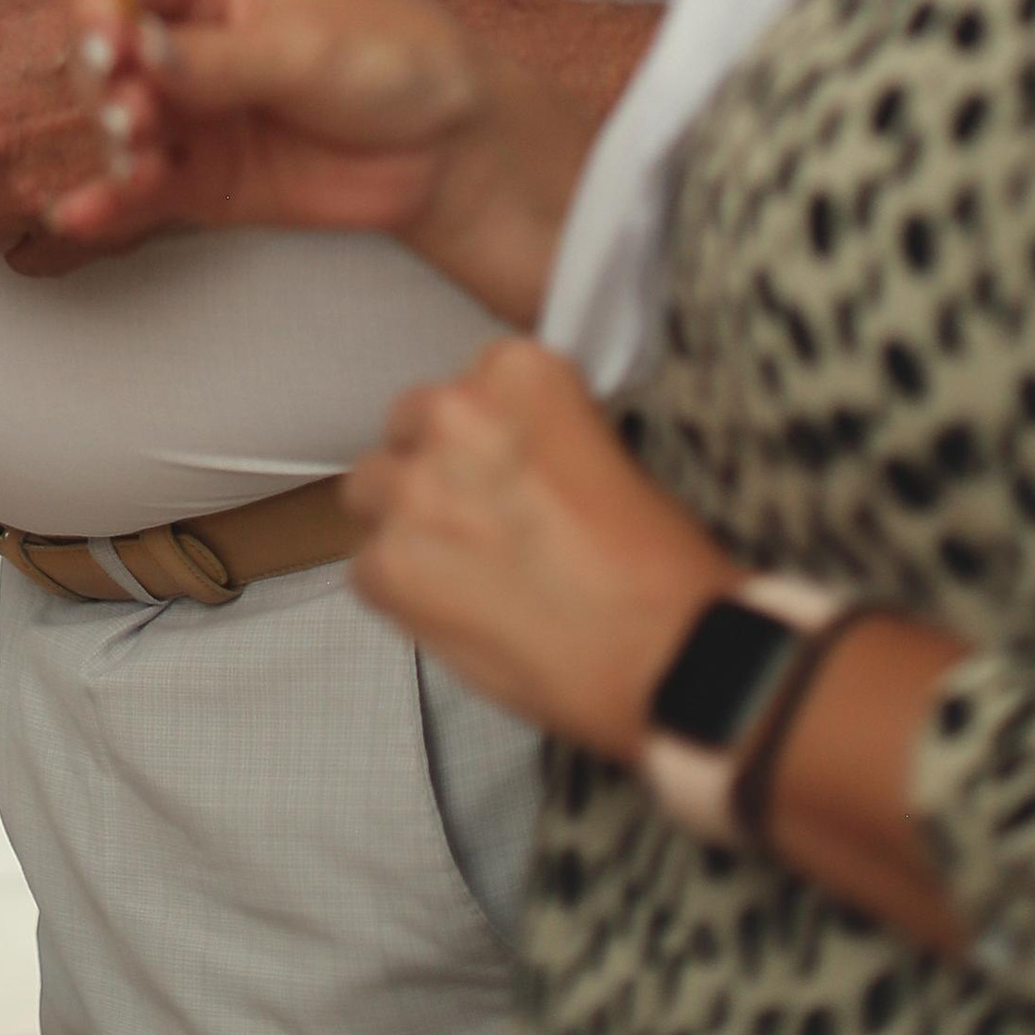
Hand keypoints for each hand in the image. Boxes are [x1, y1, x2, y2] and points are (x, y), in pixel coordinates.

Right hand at [49, 0, 482, 247]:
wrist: (448, 146)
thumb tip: (142, 51)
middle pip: (105, 53)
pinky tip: (85, 212)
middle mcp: (182, 33)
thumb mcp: (308, 46)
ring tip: (140, 162)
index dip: (104, 12)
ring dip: (112, 143)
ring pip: (116, 121)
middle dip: (106, 85)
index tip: (108, 49)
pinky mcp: (196, 174)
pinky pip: (138, 187)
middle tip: (133, 115)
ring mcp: (187, 107)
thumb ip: (220, 57)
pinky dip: (109, 199)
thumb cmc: (392, 59)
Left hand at [343, 342, 735, 763]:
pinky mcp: (387, 565)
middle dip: (433, 472)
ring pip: (371, 494)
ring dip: (407, 527)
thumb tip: (492, 461)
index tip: (500, 472)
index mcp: (517, 372)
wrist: (668, 661)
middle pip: (406, 431)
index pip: (461, 387)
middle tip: (480, 526)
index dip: (478, 439)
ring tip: (469, 576)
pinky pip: (366, 569)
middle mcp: (454, 413)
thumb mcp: (605, 452)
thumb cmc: (656, 571)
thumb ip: (532, 435)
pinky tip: (461, 616)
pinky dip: (401, 594)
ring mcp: (413, 489)